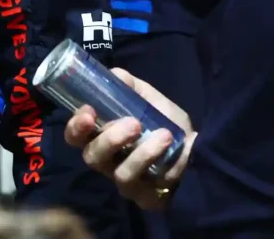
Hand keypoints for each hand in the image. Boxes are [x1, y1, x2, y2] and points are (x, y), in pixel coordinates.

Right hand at [64, 67, 193, 209]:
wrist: (198, 146)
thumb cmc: (163, 121)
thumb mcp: (148, 98)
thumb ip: (130, 87)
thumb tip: (115, 74)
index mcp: (100, 137)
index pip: (75, 137)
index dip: (75, 127)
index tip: (89, 111)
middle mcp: (108, 163)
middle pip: (93, 158)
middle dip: (111, 139)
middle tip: (134, 123)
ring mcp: (127, 183)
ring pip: (122, 174)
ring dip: (143, 153)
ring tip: (165, 135)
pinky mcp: (147, 199)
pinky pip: (151, 188)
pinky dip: (168, 168)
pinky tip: (181, 152)